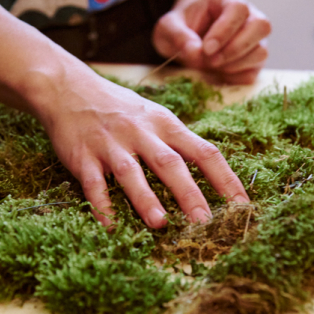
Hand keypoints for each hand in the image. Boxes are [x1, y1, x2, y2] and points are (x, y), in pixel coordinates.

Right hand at [35, 65, 249, 228]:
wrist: (71, 88)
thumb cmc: (121, 107)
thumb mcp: (155, 115)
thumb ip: (178, 141)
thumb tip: (209, 170)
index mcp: (165, 124)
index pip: (203, 151)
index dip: (225, 178)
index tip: (242, 204)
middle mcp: (141, 132)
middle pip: (169, 163)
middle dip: (189, 193)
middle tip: (205, 221)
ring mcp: (111, 144)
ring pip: (131, 171)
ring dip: (145, 198)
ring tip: (160, 223)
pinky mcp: (83, 155)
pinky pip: (93, 182)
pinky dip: (102, 204)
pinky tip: (110, 224)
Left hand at [153, 0, 270, 84]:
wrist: (188, 37)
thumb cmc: (180, 27)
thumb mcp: (168, 27)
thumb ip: (178, 36)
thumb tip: (195, 52)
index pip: (238, 8)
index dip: (225, 30)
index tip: (206, 48)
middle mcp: (248, 15)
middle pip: (261, 26)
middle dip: (234, 49)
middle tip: (210, 60)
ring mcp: (254, 38)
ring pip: (261, 50)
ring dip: (236, 64)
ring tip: (212, 66)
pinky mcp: (254, 59)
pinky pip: (255, 71)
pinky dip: (236, 77)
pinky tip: (219, 73)